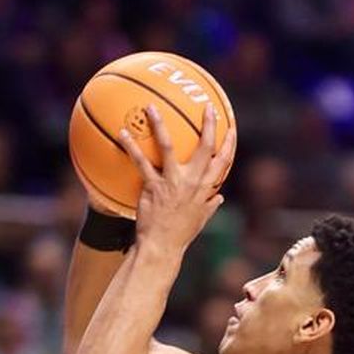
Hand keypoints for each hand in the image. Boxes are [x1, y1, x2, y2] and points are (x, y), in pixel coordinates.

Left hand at [121, 104, 235, 257]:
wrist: (162, 247)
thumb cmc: (181, 234)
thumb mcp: (201, 219)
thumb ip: (210, 205)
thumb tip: (219, 197)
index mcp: (206, 188)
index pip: (224, 161)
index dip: (230, 142)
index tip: (231, 127)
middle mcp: (193, 182)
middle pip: (205, 147)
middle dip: (208, 124)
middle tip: (206, 105)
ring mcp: (173, 182)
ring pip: (168, 146)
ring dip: (160, 125)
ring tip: (151, 107)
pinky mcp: (153, 187)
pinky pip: (141, 162)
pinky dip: (131, 147)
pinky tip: (122, 134)